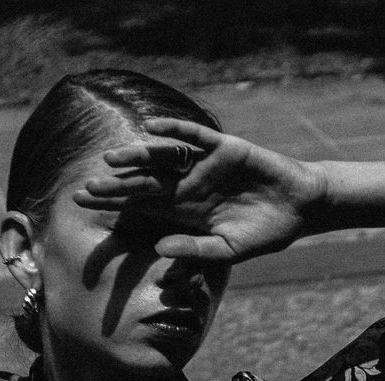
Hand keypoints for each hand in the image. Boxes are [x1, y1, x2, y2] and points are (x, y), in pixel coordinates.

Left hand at [74, 116, 328, 263]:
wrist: (299, 209)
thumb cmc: (264, 233)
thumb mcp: (228, 250)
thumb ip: (194, 250)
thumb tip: (159, 249)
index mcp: (186, 210)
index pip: (143, 205)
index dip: (115, 203)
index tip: (85, 203)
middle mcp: (188, 184)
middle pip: (145, 183)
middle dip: (116, 186)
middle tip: (86, 187)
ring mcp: (204, 164)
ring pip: (164, 158)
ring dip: (138, 157)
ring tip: (111, 159)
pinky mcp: (224, 147)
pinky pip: (195, 135)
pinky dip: (176, 129)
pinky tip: (154, 127)